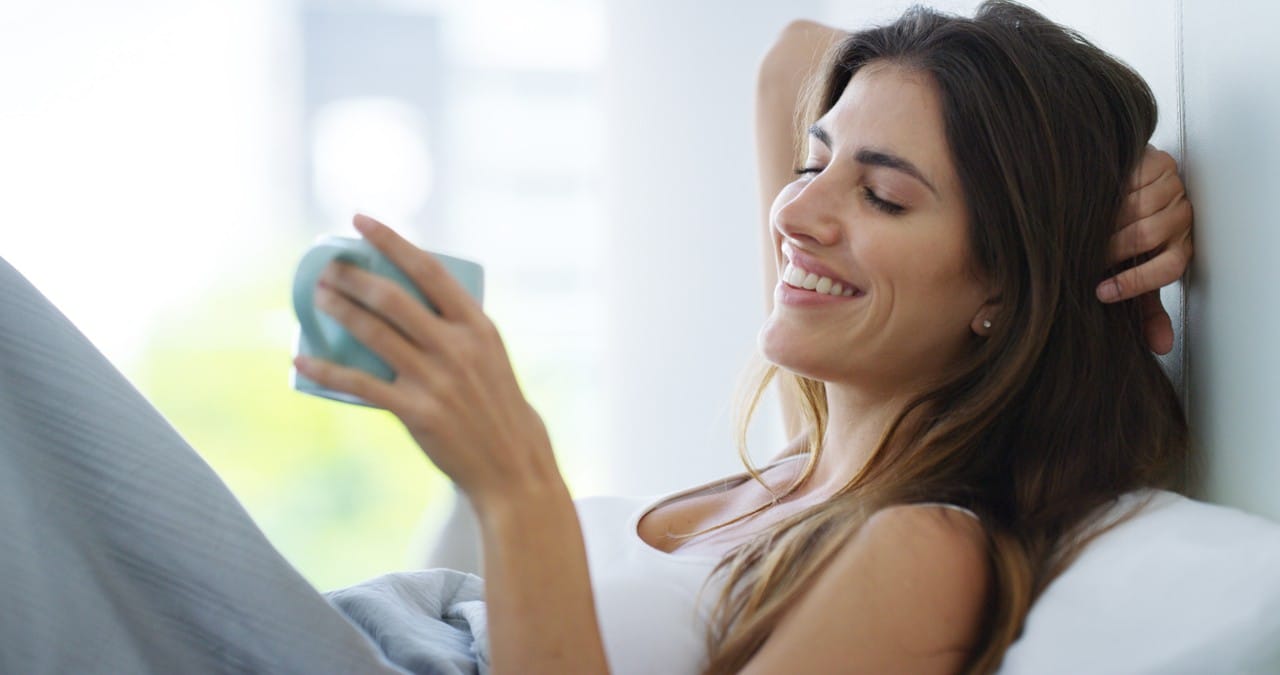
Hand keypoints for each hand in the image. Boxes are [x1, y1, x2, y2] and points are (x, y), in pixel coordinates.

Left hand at [293, 214, 560, 506]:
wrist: (512, 465)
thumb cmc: (497, 407)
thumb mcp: (490, 356)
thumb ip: (456, 329)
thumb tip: (407, 303)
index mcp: (478, 326)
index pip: (429, 270)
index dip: (391, 241)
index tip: (361, 221)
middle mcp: (457, 347)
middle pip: (393, 298)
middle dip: (353, 276)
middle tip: (327, 266)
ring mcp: (436, 379)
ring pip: (374, 334)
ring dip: (338, 311)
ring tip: (316, 297)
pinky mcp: (417, 412)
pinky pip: (361, 385)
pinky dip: (327, 370)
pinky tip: (302, 359)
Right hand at [1097, 146, 1193, 354]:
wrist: (1121, 189)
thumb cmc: (1125, 234)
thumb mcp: (1135, 272)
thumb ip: (1145, 307)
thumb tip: (1159, 347)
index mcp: (1181, 245)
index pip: (1170, 267)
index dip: (1135, 282)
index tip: (1102, 292)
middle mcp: (1182, 216)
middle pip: (1148, 235)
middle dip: (1111, 249)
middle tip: (1085, 257)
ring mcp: (1172, 187)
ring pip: (1138, 207)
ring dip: (1106, 221)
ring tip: (1084, 230)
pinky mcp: (1157, 162)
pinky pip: (1130, 181)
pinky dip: (1108, 194)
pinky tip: (1092, 202)